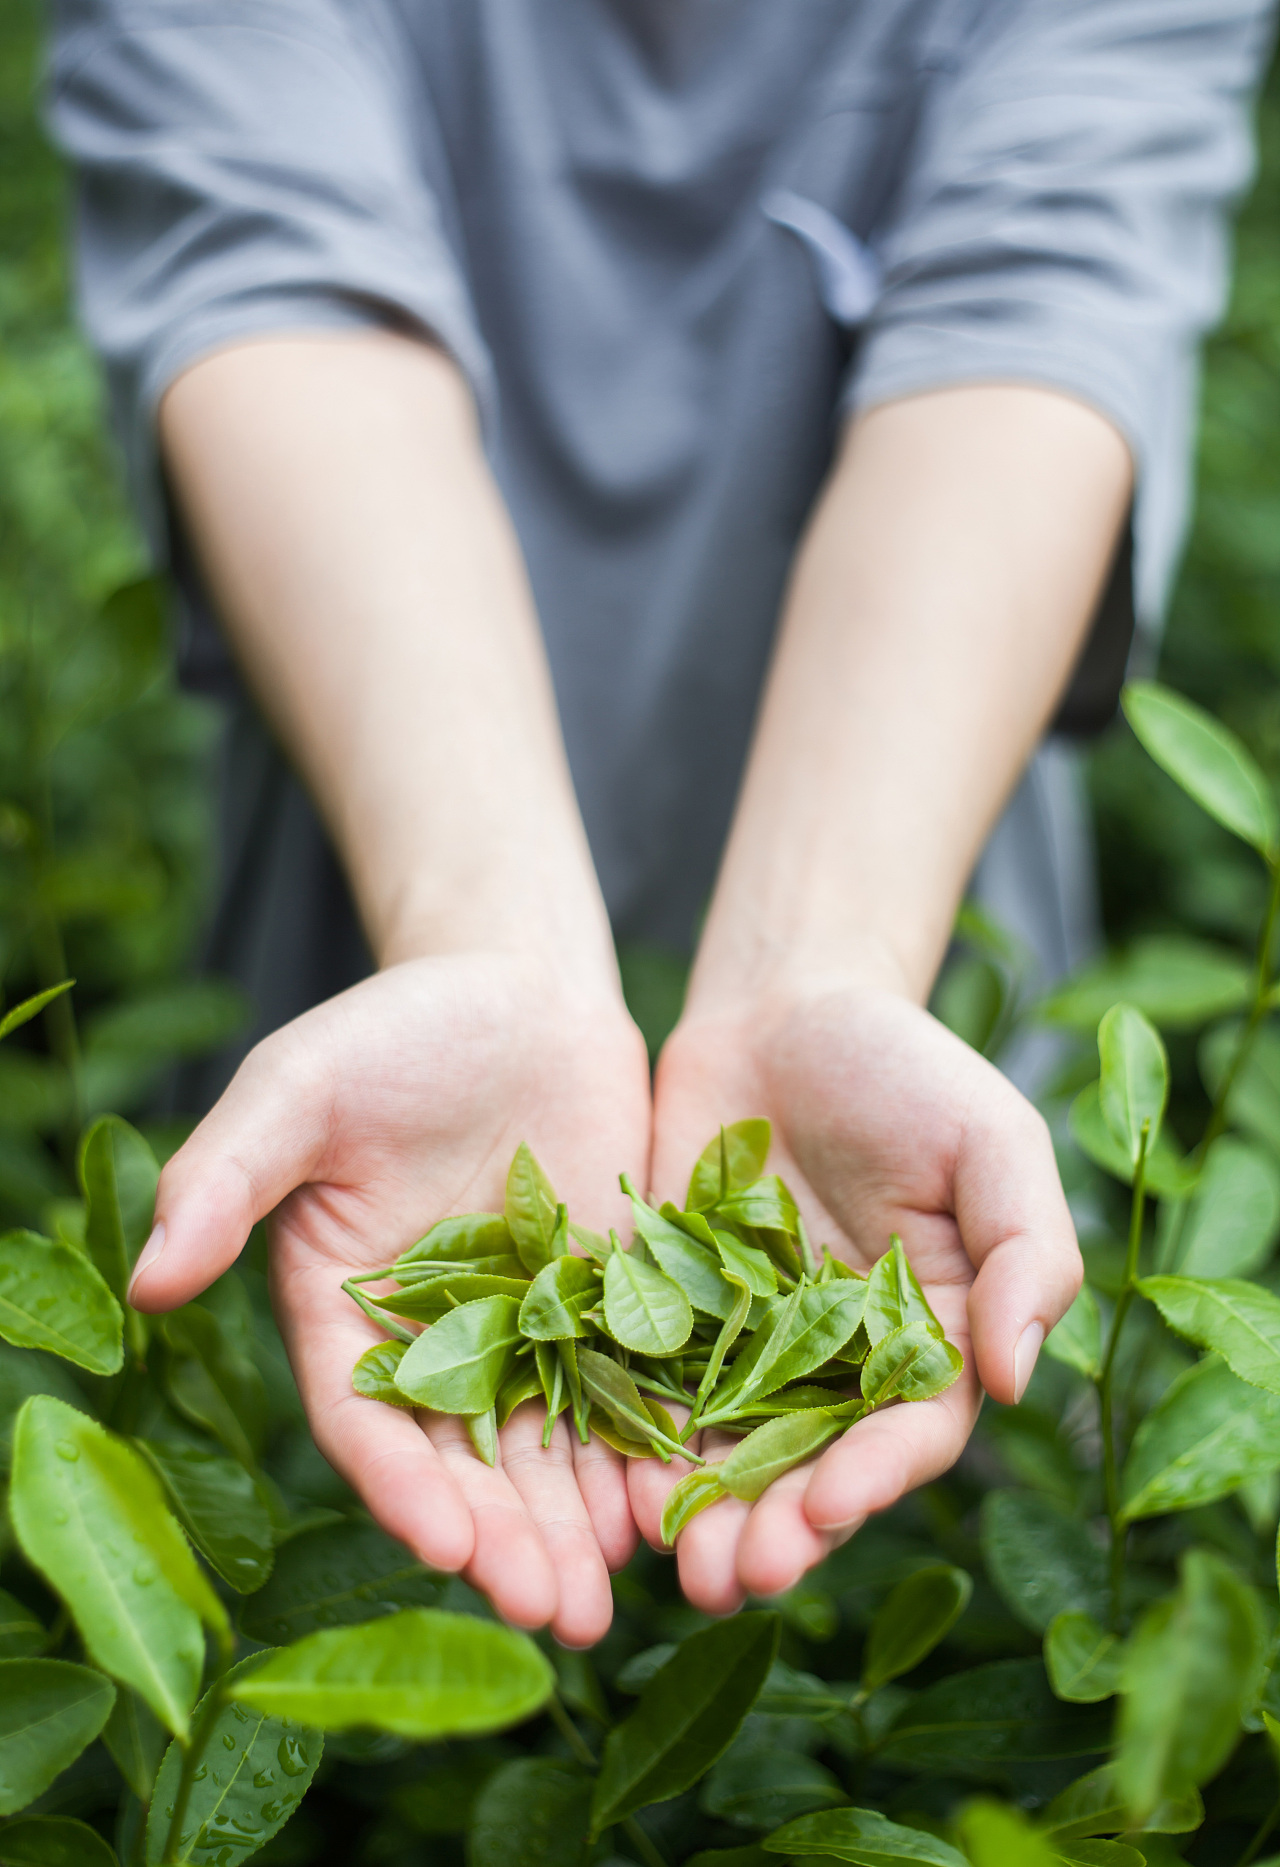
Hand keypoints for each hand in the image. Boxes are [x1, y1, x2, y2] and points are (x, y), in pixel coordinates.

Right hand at [128, 952, 651, 1645]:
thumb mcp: (298, 1089)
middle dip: (512, 1538)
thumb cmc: (391, 1029)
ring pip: (555, 1445)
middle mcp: (438, 1341)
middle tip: (557, 1613)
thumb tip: (148, 1280)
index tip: (447, 1543)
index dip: (405, 1486)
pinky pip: (632, 1386)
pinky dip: (650, 1445)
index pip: (369, 1421)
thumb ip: (227, 1179)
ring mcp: (531, 1327)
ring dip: (583, 1523)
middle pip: (472, 1460)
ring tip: (616, 1596)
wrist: (519, 988)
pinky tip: (682, 1501)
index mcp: (347, 1312)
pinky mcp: (610, 1300)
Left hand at [628, 975, 1081, 1611]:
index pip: (910, 1434)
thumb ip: (1022, 1252)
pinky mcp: (663, 1315)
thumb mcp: (990, 1141)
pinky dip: (628, 1440)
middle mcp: (835, 1365)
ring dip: (699, 1515)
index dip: (874, 1478)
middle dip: (774, 1528)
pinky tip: (602, 1482)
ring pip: (723, 1453)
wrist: (783, 1008)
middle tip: (731, 1575)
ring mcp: (745, 1346)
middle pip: (809, 1469)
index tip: (830, 1505)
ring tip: (667, 1562)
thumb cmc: (904, 1067)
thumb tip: (1018, 1379)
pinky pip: (643, 1388)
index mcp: (926, 1340)